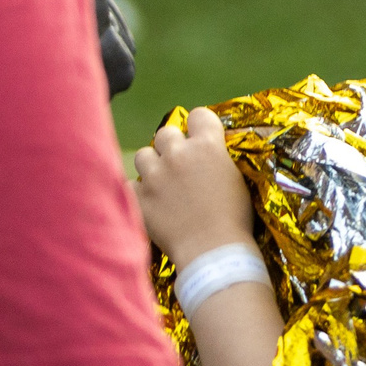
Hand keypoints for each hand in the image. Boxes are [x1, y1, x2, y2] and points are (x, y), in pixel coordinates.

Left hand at [132, 108, 255, 264]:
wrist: (213, 250)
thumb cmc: (234, 217)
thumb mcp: (235, 178)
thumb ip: (216, 158)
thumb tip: (205, 154)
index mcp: (207, 146)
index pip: (199, 115)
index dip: (200, 126)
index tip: (200, 138)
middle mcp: (178, 154)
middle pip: (165, 133)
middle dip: (171, 146)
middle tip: (179, 165)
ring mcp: (154, 175)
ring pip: (143, 155)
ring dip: (152, 166)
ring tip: (161, 184)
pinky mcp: (137, 197)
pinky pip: (129, 185)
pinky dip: (137, 192)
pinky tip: (149, 203)